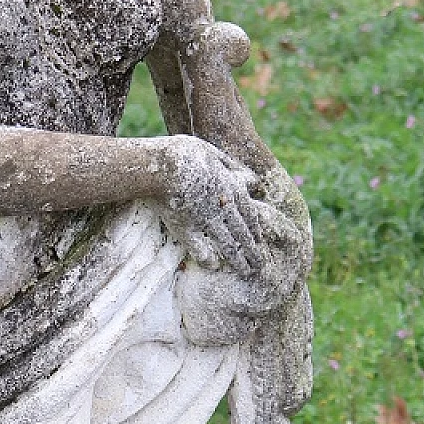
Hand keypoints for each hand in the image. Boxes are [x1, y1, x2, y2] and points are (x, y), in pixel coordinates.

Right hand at [161, 135, 265, 276]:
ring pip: (228, 243)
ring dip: (239, 259)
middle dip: (253, 249)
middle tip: (260, 264)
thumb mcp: (213, 153)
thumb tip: (245, 177)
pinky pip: (199, 248)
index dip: (255, 228)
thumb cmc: (184, 153)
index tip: (260, 240)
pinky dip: (207, 259)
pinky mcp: (187, 227)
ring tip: (247, 271)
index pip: (249, 212)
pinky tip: (213, 266)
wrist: (163, 165)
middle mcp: (224, 206)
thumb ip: (229, 166)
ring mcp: (206, 218)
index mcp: (231, 187)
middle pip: (243, 232)